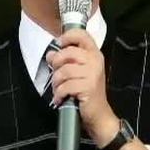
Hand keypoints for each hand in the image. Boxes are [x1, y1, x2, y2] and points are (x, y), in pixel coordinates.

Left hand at [47, 29, 117, 144]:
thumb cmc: (87, 92)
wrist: (98, 113)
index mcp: (94, 54)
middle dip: (57, 64)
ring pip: (64, 70)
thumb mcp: (78, 72)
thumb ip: (66, 60)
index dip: (68, 36)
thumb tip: (51, 53)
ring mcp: (93, 74)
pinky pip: (66, 85)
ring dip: (57, 82)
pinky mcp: (88, 87)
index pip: (82, 35)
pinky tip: (61, 97)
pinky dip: (59, 93)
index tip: (59, 43)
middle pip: (68, 52)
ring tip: (59, 88)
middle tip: (56, 73)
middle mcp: (95, 61)